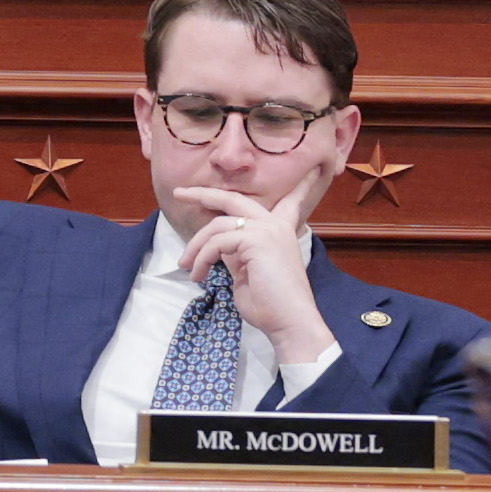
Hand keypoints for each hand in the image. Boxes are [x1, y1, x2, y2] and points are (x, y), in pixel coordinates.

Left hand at [169, 181, 329, 361]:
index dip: (297, 185)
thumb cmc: (270, 307)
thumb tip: (217, 246)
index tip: (310, 168)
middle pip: (233, 199)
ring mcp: (267, 230)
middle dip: (204, 193)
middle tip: (180, 193)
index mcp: (280, 231)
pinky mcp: (256, 240)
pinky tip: (199, 275)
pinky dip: (202, 258)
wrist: (290, 323)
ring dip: (195, 246)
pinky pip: (217, 243)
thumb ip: (236, 254)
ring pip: (217, 225)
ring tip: (187, 266)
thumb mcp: (248, 274)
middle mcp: (276, 225)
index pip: (288, 201)